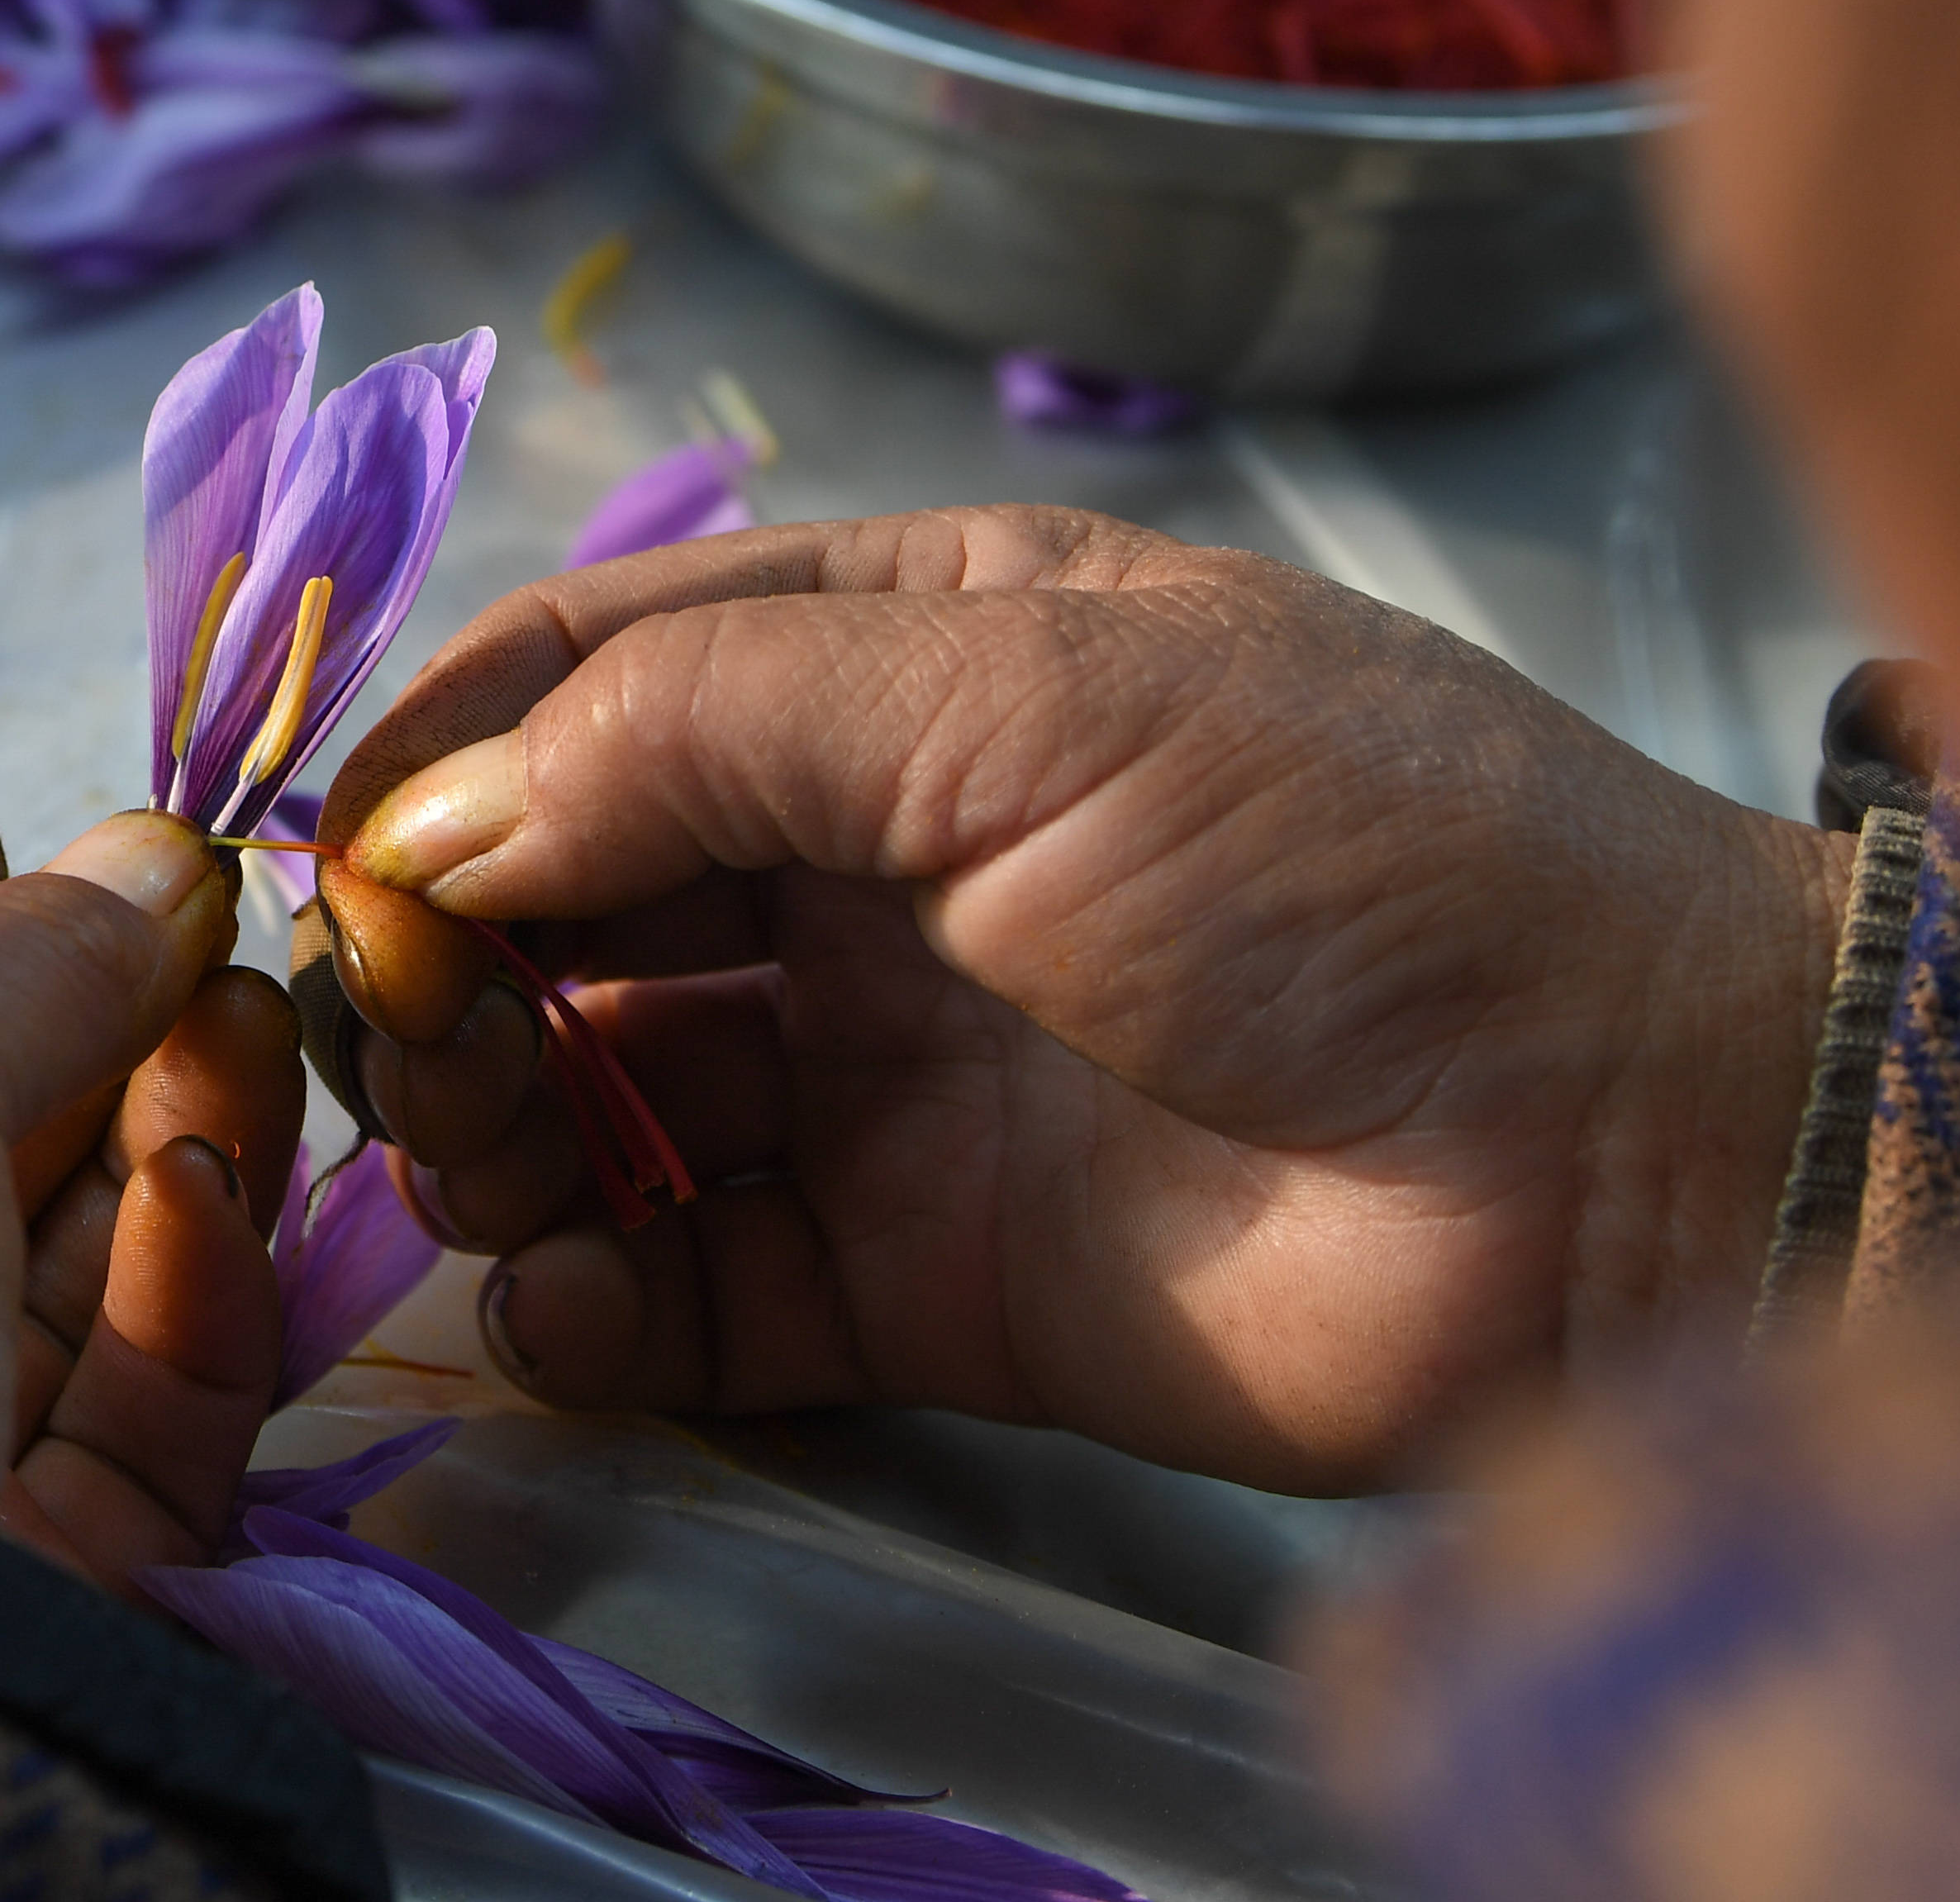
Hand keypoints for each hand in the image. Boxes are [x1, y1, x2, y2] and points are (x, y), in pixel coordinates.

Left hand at [0, 812, 307, 1587]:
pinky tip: (218, 1182)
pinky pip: (105, 1407)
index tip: (6, 851)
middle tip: (190, 927)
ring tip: (246, 1019)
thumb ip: (5, 950)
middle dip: (57, 1026)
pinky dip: (178, 1287)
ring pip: (26, 1264)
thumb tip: (152, 862)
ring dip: (151, 1127)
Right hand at [299, 508, 1850, 1493]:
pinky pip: (696, 1287)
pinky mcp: (920, 1279)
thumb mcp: (1021, 694)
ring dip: (498, 1126)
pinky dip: (595, 1304)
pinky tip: (566, 1307)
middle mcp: (877, 851)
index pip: (602, 669)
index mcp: (911, 651)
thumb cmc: (1348, 855)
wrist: (1631, 1153)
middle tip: (406, 1035)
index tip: (328, 851)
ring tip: (484, 1167)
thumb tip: (429, 825)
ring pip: (602, 1092)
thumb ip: (698, 730)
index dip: (446, 749)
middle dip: (455, 956)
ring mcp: (893, 1070)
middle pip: (571, 889)